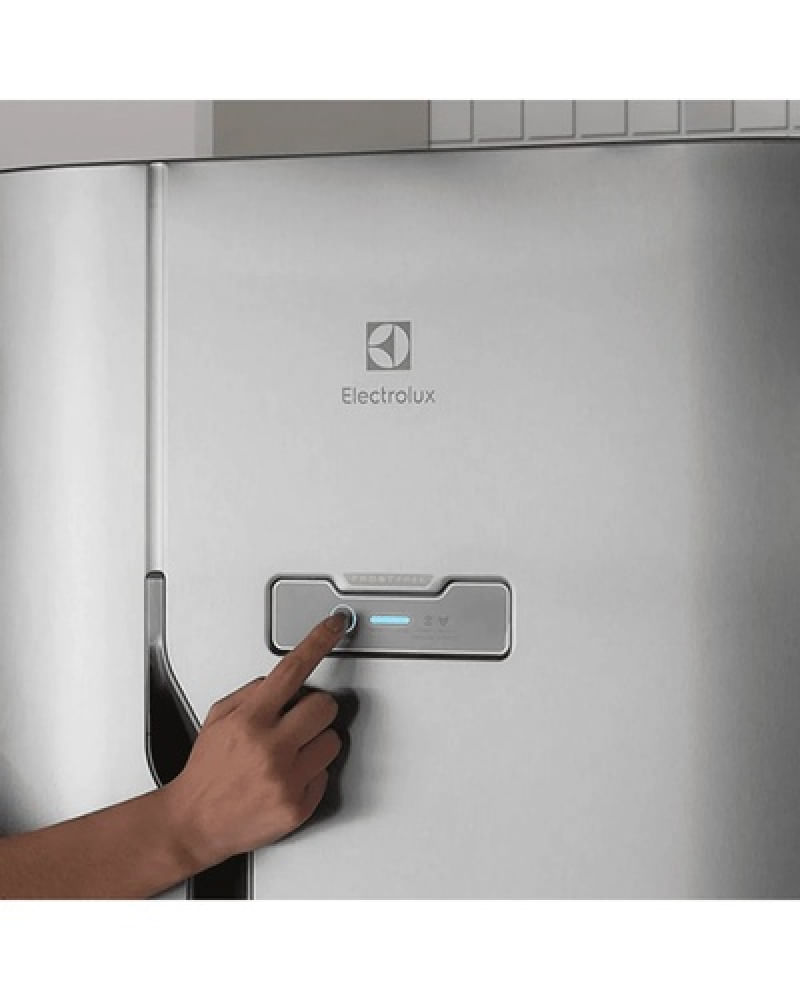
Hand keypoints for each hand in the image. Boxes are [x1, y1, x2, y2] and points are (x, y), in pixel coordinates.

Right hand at [163, 611, 348, 870]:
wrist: (194, 823)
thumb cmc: (207, 770)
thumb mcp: (218, 718)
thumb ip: (252, 692)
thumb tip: (285, 680)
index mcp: (250, 720)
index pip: (293, 669)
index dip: (318, 641)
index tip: (335, 626)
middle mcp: (271, 747)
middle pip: (325, 706)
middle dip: (316, 709)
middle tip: (298, 721)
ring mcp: (287, 778)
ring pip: (332, 741)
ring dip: (316, 743)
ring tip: (289, 754)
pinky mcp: (298, 806)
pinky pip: (325, 775)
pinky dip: (310, 775)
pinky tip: (286, 778)